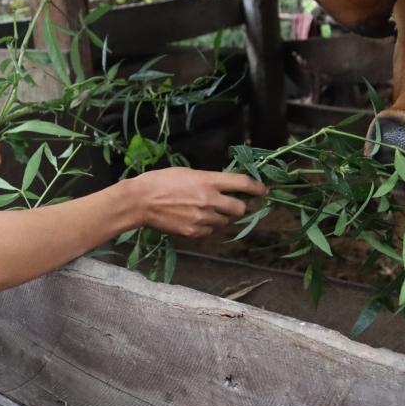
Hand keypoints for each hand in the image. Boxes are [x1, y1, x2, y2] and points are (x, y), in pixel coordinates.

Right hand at [130, 167, 266, 237]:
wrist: (140, 201)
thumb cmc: (160, 181)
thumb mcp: (187, 173)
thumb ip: (207, 180)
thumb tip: (222, 187)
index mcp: (208, 181)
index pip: (242, 184)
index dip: (257, 187)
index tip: (263, 190)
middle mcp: (210, 200)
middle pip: (240, 208)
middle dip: (238, 206)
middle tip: (229, 204)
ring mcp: (203, 218)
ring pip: (225, 222)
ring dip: (220, 217)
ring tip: (203, 210)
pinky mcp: (194, 232)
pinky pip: (210, 232)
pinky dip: (206, 227)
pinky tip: (193, 219)